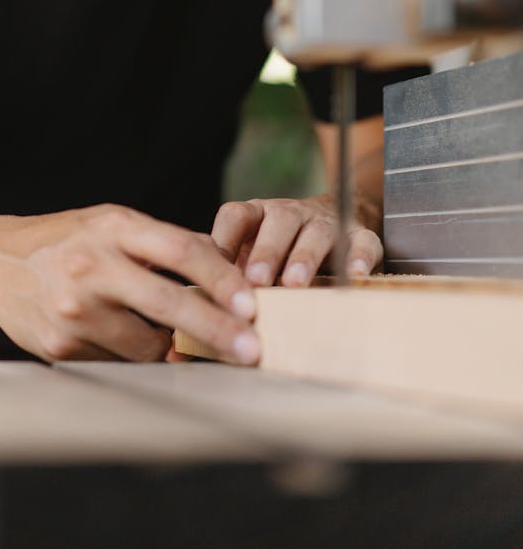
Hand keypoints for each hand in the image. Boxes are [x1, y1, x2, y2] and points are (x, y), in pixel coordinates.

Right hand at [0, 204, 260, 365]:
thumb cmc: (66, 240)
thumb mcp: (112, 223)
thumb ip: (164, 243)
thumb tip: (229, 265)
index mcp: (113, 227)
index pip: (181, 250)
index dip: (221, 279)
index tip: (251, 304)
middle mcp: (93, 265)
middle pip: (169, 303)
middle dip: (216, 330)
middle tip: (251, 350)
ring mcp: (75, 309)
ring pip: (147, 344)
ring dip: (169, 346)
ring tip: (170, 336)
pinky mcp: (61, 346)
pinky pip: (117, 362)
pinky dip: (131, 355)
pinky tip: (121, 339)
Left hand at [210, 194, 382, 287]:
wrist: (337, 218)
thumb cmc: (282, 248)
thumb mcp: (252, 255)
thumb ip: (227, 281)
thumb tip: (186, 336)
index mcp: (259, 215)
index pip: (236, 216)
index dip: (223, 240)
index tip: (212, 270)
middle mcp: (291, 213)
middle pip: (278, 223)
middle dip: (266, 252)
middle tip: (256, 280)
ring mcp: (326, 222)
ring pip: (316, 233)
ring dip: (304, 257)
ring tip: (295, 282)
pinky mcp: (360, 235)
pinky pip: (362, 243)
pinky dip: (358, 258)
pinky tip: (352, 275)